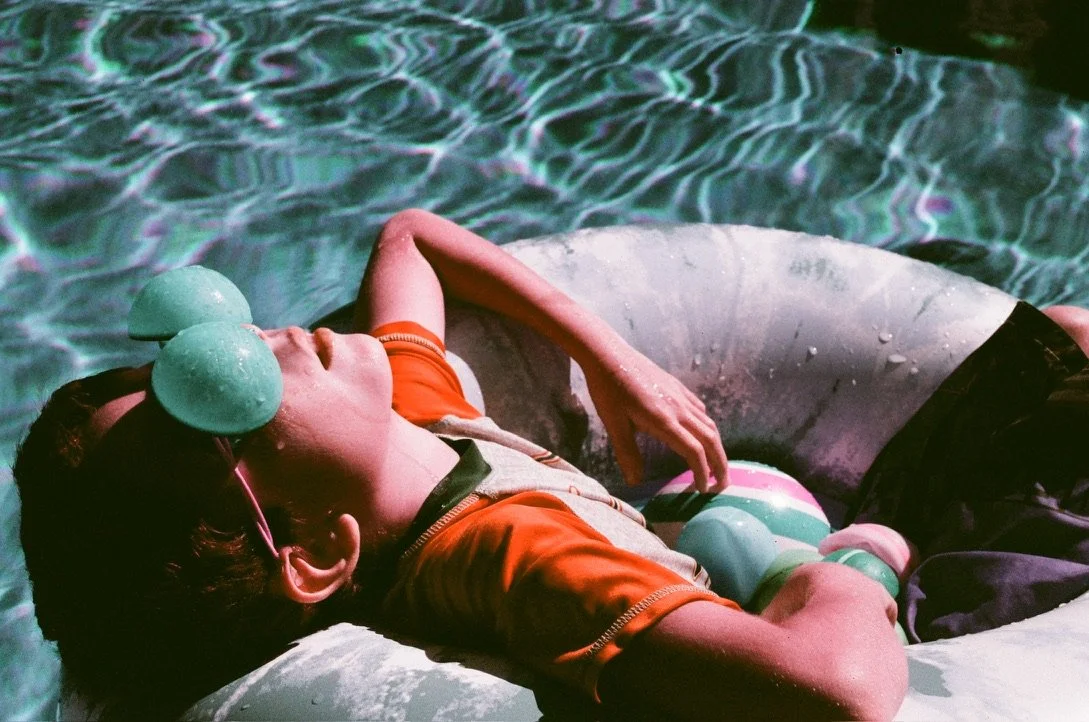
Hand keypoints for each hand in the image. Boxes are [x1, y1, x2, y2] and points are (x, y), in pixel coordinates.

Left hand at [581, 344, 727, 491]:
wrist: (608, 353)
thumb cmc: (608, 389)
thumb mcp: (614, 424)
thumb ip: (627, 453)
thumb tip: (635, 481)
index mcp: (664, 420)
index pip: (694, 451)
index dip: (702, 473)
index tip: (703, 490)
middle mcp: (678, 408)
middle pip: (710, 439)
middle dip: (720, 464)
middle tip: (723, 485)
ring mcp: (680, 395)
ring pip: (708, 424)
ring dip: (716, 446)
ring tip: (716, 464)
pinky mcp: (676, 386)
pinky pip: (700, 409)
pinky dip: (707, 426)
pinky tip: (701, 433)